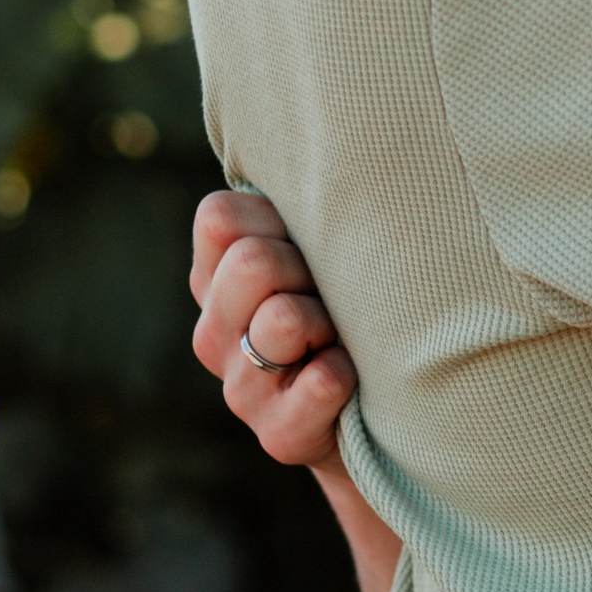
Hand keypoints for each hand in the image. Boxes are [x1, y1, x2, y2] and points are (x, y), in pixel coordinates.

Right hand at [189, 189, 355, 470]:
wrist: (378, 419)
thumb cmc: (352, 313)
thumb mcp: (319, 254)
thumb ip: (299, 210)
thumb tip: (317, 154)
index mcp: (215, 281)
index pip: (220, 217)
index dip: (278, 220)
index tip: (309, 244)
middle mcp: (213, 335)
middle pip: (251, 262)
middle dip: (310, 269)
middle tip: (336, 297)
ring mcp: (240, 390)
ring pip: (283, 318)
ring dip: (332, 323)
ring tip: (343, 339)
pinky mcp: (278, 436)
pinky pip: (322, 380)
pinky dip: (349, 373)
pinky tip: (354, 380)